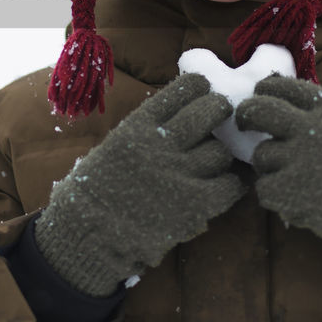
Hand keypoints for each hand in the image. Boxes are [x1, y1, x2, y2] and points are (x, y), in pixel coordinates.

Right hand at [35, 73, 245, 295]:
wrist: (89, 234)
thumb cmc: (97, 190)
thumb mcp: (115, 146)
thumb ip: (146, 130)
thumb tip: (181, 112)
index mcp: (139, 125)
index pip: (183, 90)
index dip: (199, 87)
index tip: (204, 90)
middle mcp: (162, 144)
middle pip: (211, 111)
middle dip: (219, 111)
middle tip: (220, 118)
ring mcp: (179, 173)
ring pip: (221, 151)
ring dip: (221, 155)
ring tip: (214, 162)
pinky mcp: (194, 204)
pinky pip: (230, 185)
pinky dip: (233, 184)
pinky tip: (227, 185)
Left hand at [235, 75, 321, 260]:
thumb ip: (321, 115)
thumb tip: (281, 99)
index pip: (282, 86)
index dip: (266, 90)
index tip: (261, 94)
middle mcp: (310, 128)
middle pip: (259, 110)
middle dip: (247, 114)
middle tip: (246, 123)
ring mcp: (298, 159)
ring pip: (261, 155)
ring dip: (270, 167)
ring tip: (296, 178)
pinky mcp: (291, 191)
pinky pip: (263, 188)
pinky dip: (274, 195)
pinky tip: (294, 199)